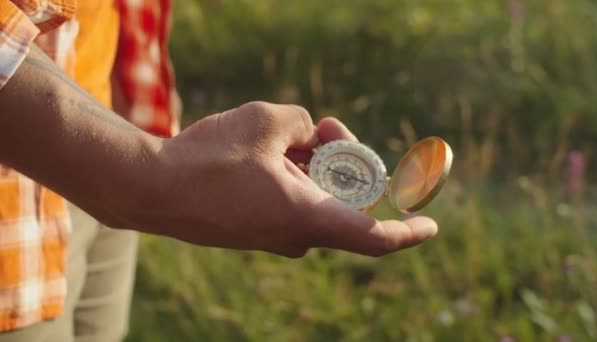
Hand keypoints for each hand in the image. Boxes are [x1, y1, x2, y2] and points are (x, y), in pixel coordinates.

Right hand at [125, 101, 437, 256]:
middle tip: (326, 126)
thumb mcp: (264, 122)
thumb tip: (309, 134)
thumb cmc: (207, 160)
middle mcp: (296, 235)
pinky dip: (293, 178)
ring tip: (291, 134)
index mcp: (307, 217)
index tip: (430, 225)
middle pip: (343, 200)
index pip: (375, 238)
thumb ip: (302, 122)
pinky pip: (290, 203)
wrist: (151, 189)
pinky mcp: (255, 230)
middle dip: (344, 161)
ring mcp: (274, 236)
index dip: (409, 232)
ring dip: (313, 165)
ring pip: (314, 198)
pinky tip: (274, 152)